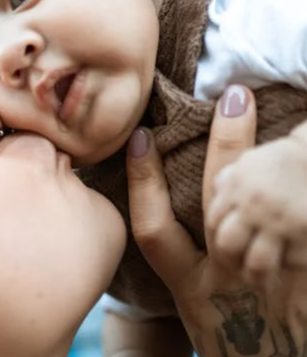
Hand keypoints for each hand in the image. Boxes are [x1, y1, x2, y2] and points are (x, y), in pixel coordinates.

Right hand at [126, 85, 304, 355]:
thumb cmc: (224, 336)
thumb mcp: (194, 302)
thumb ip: (183, 257)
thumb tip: (187, 196)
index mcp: (188, 287)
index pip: (154, 230)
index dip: (143, 182)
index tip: (139, 138)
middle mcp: (223, 283)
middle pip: (219, 208)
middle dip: (225, 149)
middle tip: (234, 97)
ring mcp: (268, 285)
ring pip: (274, 221)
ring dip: (282, 168)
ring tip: (297, 125)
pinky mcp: (303, 287)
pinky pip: (304, 243)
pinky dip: (305, 207)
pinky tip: (305, 158)